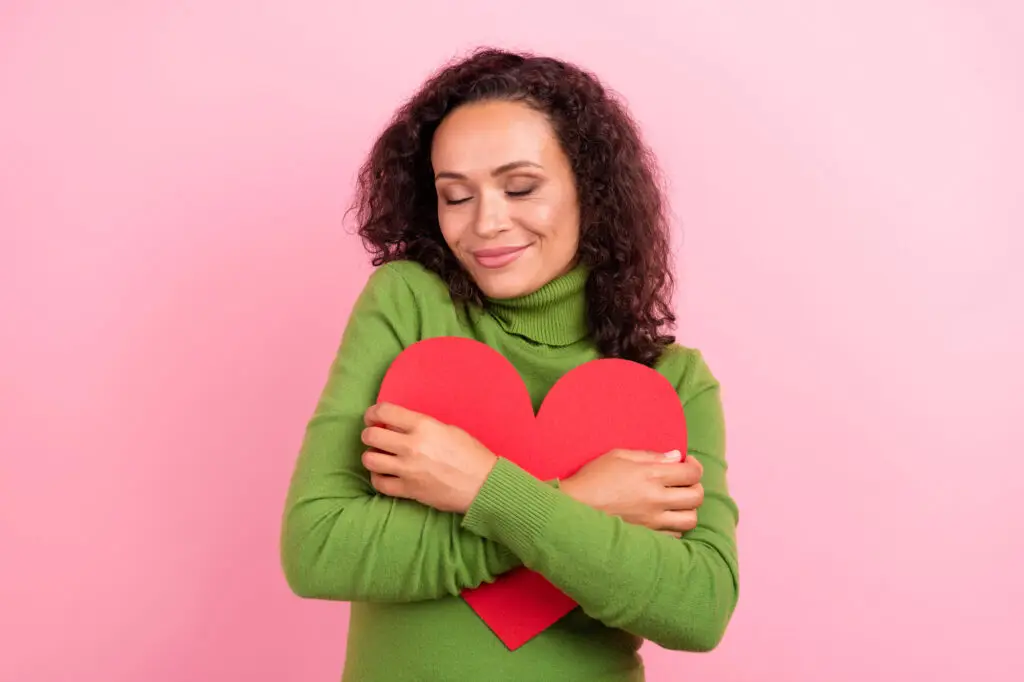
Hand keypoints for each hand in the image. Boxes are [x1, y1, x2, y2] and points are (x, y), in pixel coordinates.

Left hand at [360, 403, 497, 513]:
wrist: (483, 485)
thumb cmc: (471, 454)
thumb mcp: (449, 429)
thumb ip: (422, 426)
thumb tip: (400, 427)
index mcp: (423, 426)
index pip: (384, 411)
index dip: (372, 413)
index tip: (372, 417)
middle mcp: (411, 446)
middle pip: (371, 436)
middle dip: (369, 434)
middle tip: (375, 436)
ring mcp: (408, 470)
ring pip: (369, 460)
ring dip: (371, 456)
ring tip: (379, 456)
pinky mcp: (408, 490)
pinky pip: (379, 483)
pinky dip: (378, 478)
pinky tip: (385, 474)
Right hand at [560, 449, 703, 536]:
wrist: (571, 508)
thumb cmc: (592, 478)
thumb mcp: (618, 456)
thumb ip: (650, 455)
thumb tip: (676, 457)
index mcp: (650, 475)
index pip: (692, 473)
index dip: (695, 467)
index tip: (687, 465)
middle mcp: (655, 499)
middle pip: (697, 497)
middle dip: (695, 487)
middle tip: (684, 484)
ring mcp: (652, 521)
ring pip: (690, 520)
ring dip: (688, 510)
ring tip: (676, 503)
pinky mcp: (646, 538)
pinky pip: (674, 536)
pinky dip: (674, 527)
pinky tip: (662, 518)